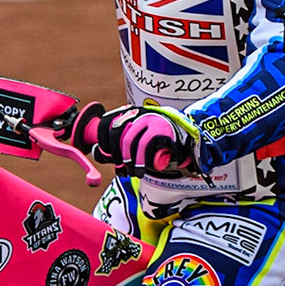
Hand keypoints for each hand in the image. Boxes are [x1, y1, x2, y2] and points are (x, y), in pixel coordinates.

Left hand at [67, 102, 197, 174]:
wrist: (186, 139)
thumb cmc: (157, 142)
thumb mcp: (137, 139)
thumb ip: (119, 145)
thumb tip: (98, 154)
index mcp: (130, 113)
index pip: (107, 121)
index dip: (102, 140)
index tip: (106, 155)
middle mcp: (139, 113)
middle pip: (116, 132)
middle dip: (114, 154)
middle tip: (120, 168)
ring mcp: (151, 119)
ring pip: (128, 141)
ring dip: (128, 161)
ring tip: (133, 172)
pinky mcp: (162, 129)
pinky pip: (144, 146)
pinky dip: (140, 160)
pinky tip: (141, 169)